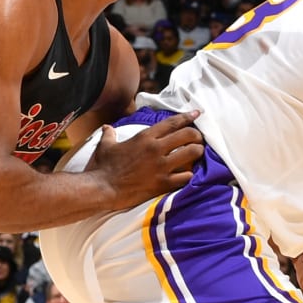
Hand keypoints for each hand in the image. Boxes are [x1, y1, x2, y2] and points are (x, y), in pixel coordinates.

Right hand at [89, 111, 204, 207]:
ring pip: (192, 153)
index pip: (172, 123)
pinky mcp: (163, 183)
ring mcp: (162, 166)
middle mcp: (156, 149)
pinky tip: (189, 174)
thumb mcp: (105, 146)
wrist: (103, 188)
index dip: (187, 117)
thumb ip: (109, 134)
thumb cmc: (103, 167)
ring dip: (198, 152)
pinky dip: (190, 174)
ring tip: (199, 154)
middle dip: (197, 135)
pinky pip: (186, 176)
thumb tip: (107, 128)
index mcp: (145, 137)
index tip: (197, 113)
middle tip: (199, 139)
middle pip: (187, 135)